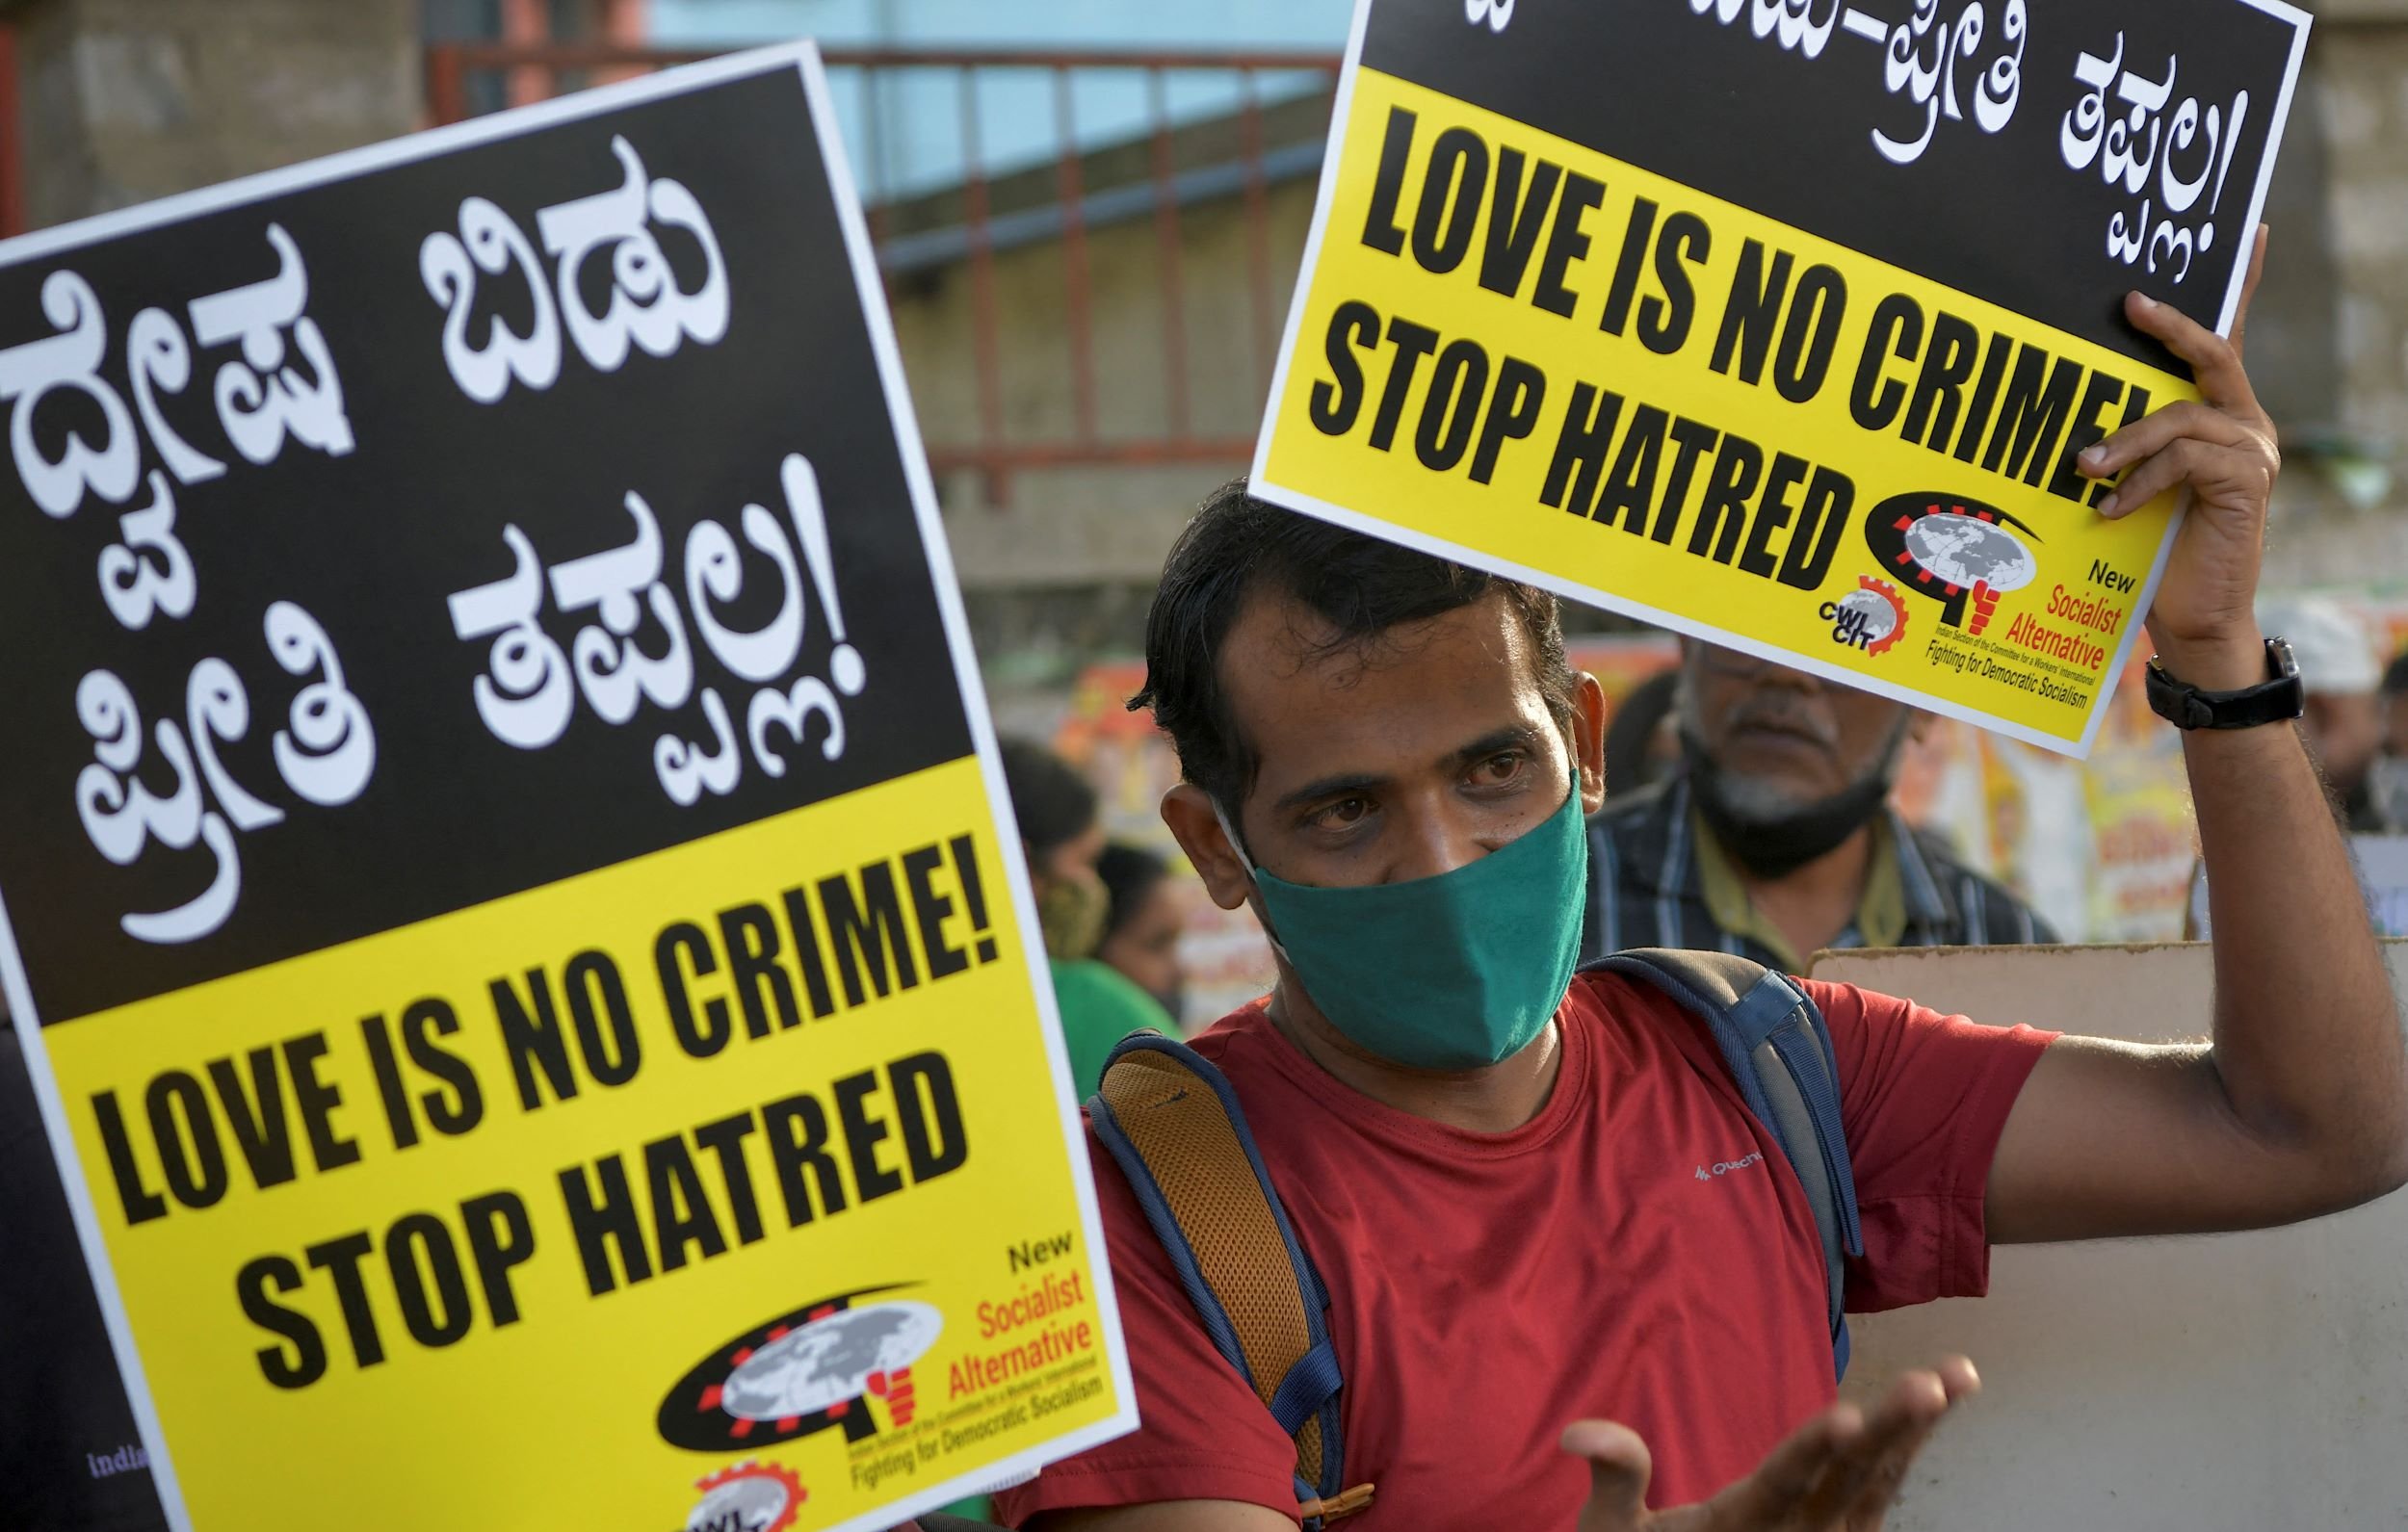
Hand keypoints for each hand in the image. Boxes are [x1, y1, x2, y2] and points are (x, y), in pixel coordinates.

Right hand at [1564, 1356, 1978, 1531]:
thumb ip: (1616, 1477)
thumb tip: (1581, 1431)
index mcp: (1739, 1529)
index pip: (1781, 1483)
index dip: (1814, 1450)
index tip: (1848, 1416)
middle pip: (1849, 1480)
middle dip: (1892, 1430)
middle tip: (1930, 1385)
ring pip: (1881, 1483)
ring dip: (1919, 1431)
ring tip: (1956, 1376)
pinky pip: (1883, 1490)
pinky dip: (1912, 1447)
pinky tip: (1942, 1401)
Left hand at [2078, 225, 2279, 690]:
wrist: (2190, 615)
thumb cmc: (2149, 549)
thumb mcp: (2129, 482)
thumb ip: (2122, 441)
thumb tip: (2067, 412)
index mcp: (2217, 413)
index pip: (2225, 339)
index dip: (2236, 283)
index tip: (2243, 231)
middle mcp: (2242, 422)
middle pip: (2212, 353)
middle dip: (2170, 326)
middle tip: (2130, 304)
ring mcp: (2250, 450)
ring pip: (2180, 415)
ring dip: (2123, 439)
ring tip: (2082, 468)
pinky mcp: (2247, 481)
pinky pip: (2185, 457)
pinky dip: (2139, 479)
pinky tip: (2108, 509)